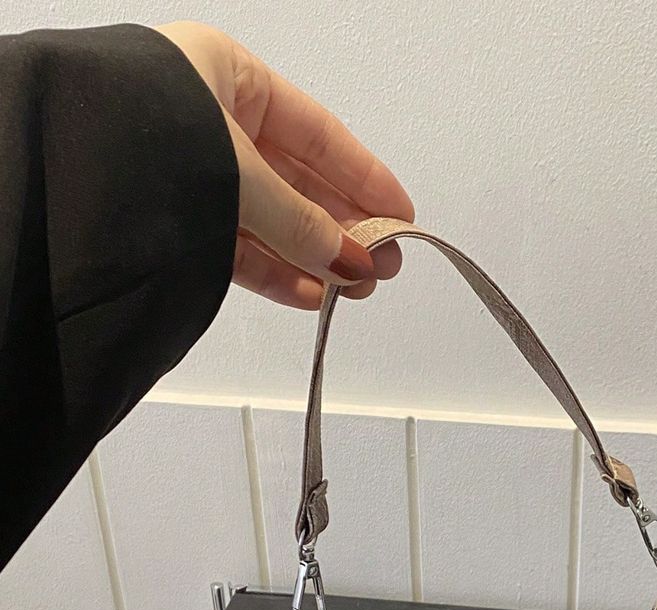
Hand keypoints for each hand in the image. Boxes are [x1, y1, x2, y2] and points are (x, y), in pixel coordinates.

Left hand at [155, 21, 413, 308]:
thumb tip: (354, 263)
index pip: (316, 131)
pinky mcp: (171, 220)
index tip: (400, 218)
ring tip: (352, 287)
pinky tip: (309, 293)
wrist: (63, 181)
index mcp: (223, 75)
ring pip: (267, 218)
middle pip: (295, 178)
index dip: (364, 178)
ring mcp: (187, 171)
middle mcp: (206, 119)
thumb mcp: (243, 179)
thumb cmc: (141, 143)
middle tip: (382, 264)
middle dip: (340, 227)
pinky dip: (274, 271)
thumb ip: (303, 224)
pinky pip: (235, 245)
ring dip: (311, 256)